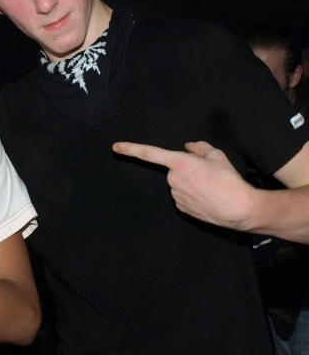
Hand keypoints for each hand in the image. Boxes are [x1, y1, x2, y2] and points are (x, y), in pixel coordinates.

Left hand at [112, 141, 254, 230]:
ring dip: (190, 183)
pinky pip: (182, 196)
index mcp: (180, 163)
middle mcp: (173, 179)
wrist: (239, 209)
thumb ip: (199, 147)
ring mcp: (175, 195)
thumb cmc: (228, 180)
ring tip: (210, 187)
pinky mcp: (180, 207)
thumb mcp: (217, 155)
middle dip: (187, 170)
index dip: (131, 149)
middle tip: (208, 175)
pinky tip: (207, 197)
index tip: (116, 147)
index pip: (150, 153)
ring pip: (178, 184)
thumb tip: (188, 147)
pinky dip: (192, 195)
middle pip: (174, 169)